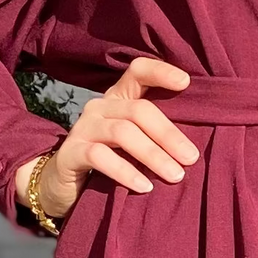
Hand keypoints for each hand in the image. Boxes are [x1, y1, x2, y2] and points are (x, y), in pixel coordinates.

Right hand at [14, 56, 196, 224]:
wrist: (62, 186)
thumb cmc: (109, 163)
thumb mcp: (133, 145)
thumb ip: (155, 136)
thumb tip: (194, 148)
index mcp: (118, 99)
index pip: (137, 72)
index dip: (160, 72)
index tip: (186, 82)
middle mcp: (100, 107)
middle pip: (138, 110)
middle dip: (168, 134)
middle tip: (190, 158)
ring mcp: (83, 128)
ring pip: (122, 132)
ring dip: (153, 155)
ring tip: (175, 175)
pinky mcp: (70, 152)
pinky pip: (100, 156)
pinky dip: (125, 171)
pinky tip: (144, 186)